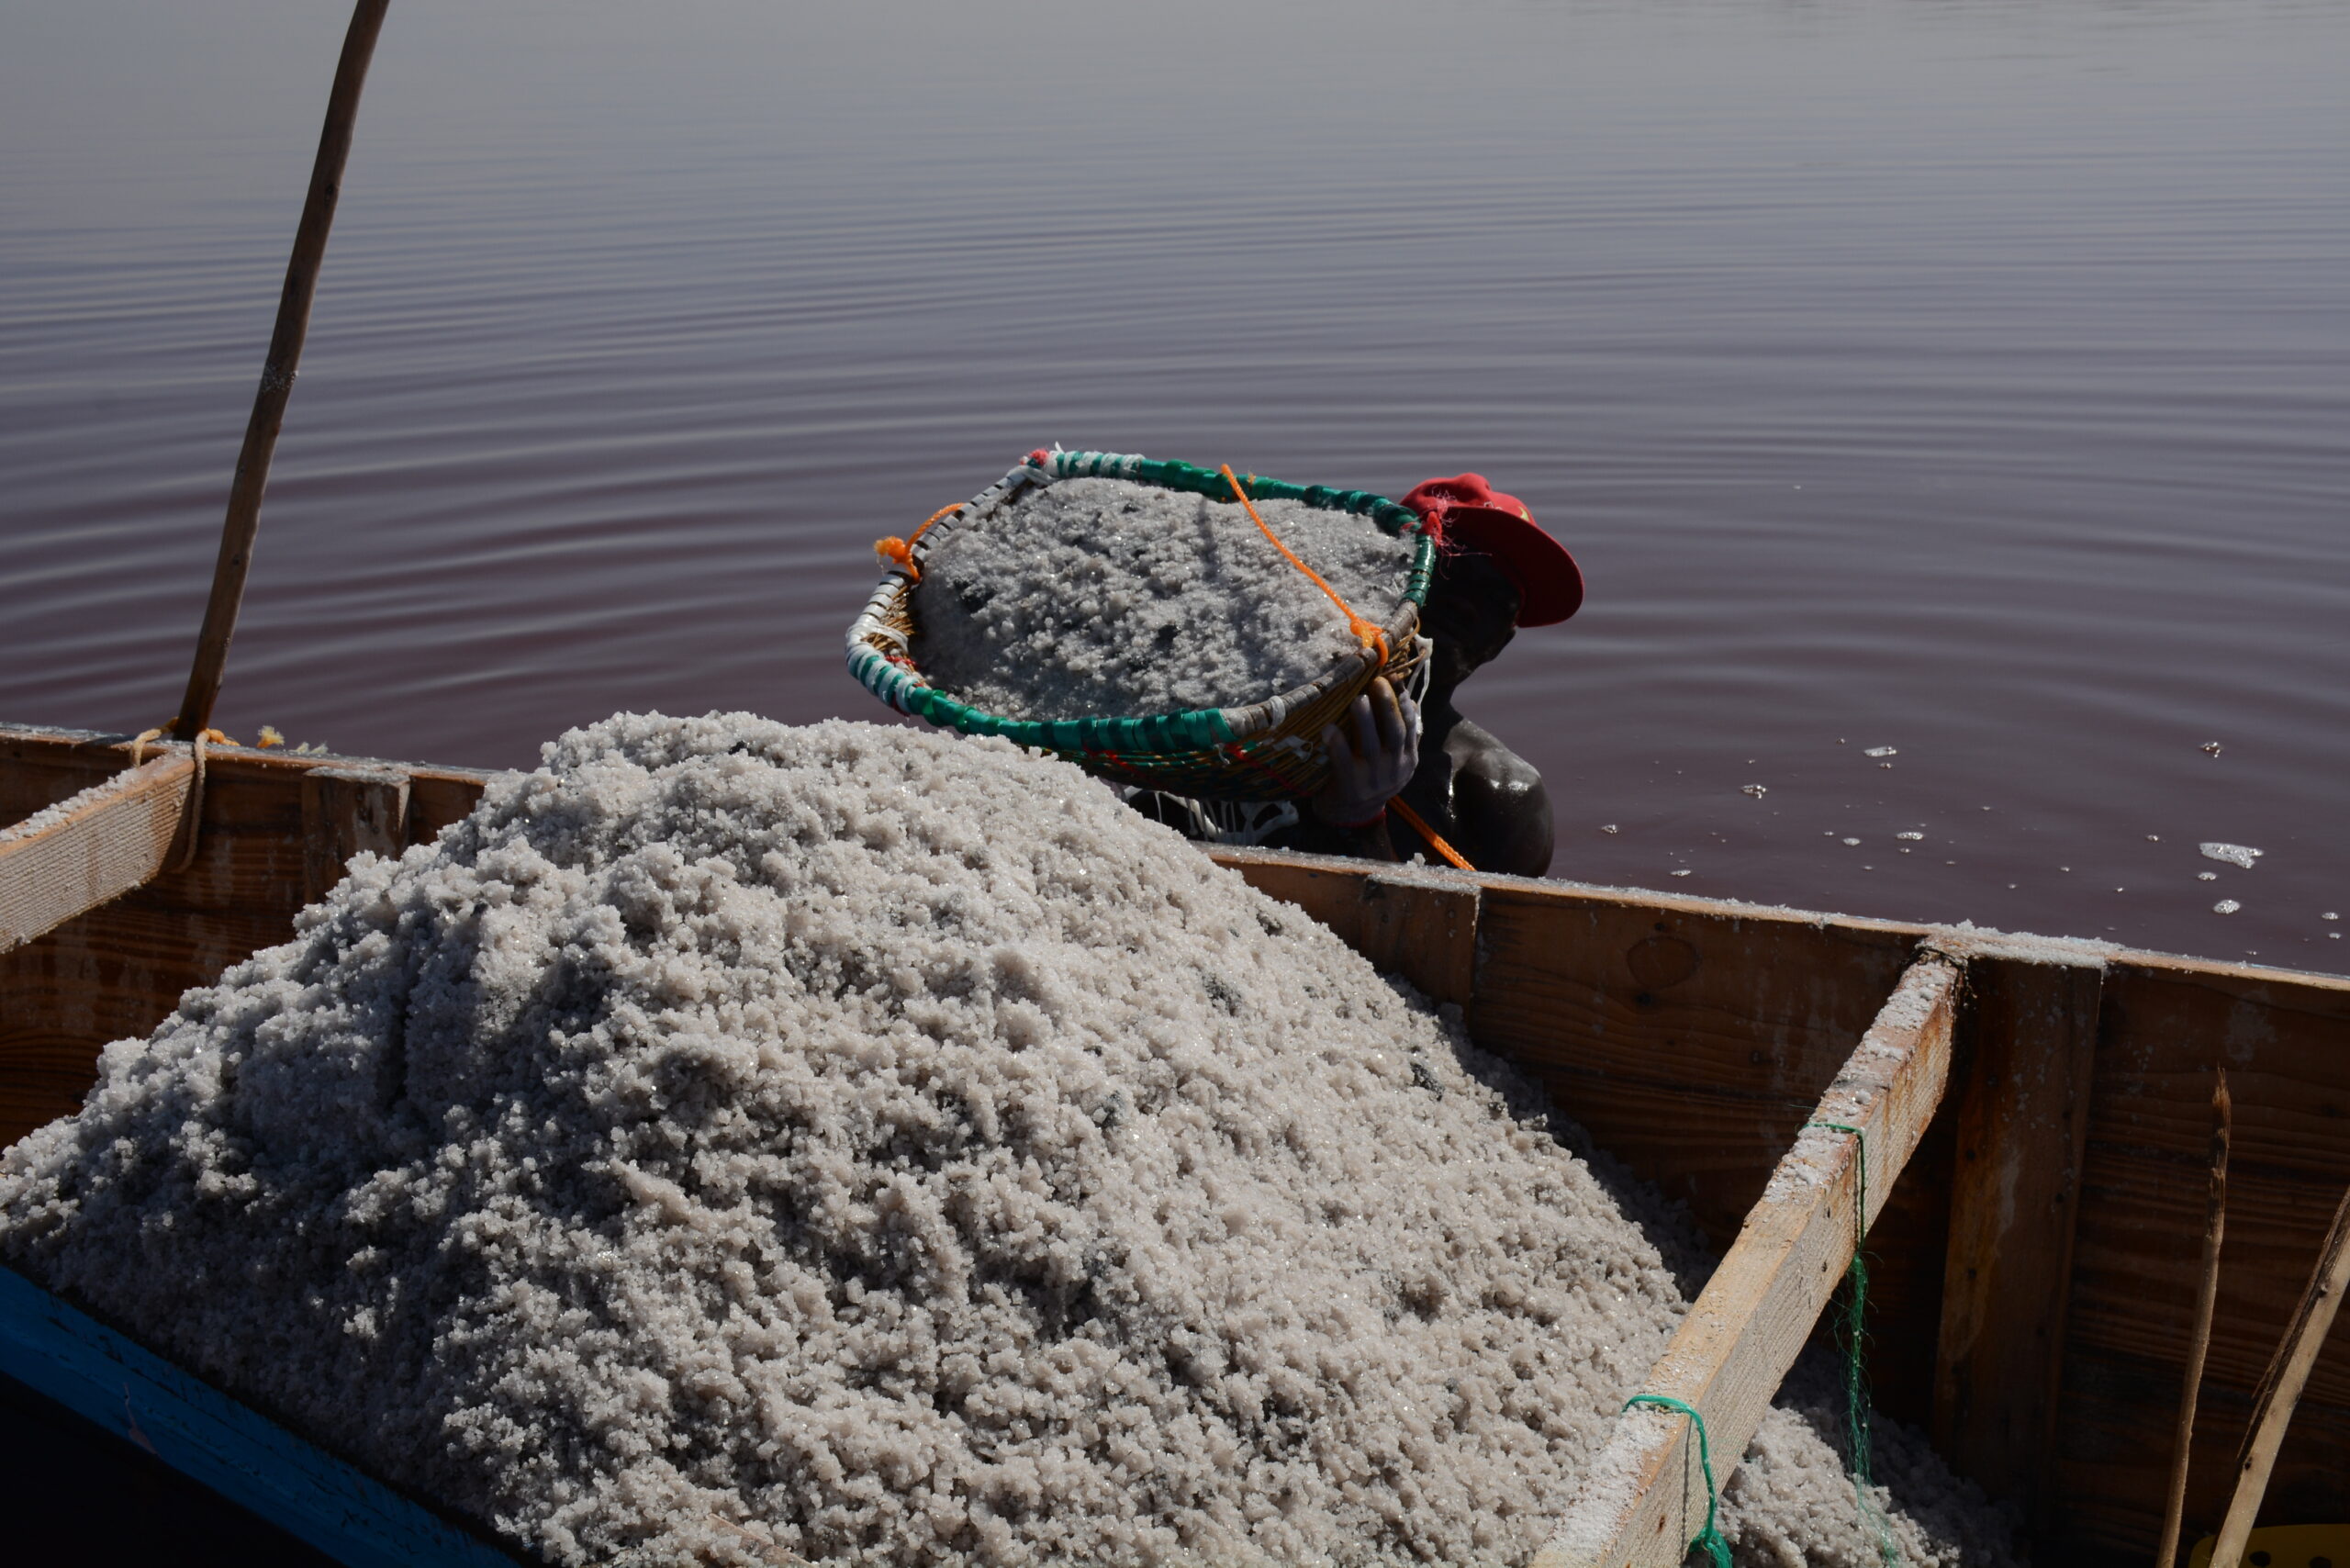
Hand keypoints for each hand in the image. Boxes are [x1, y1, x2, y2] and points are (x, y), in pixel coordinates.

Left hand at [1313, 678, 1421, 827]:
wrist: (1352, 817)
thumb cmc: (1370, 779)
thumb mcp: (1393, 762)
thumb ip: (1401, 737)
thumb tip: (1408, 700)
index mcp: (1407, 760)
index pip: (1410, 726)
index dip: (1403, 702)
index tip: (1395, 680)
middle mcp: (1395, 769)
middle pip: (1394, 732)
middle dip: (1387, 705)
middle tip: (1377, 682)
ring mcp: (1374, 779)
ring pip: (1371, 745)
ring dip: (1365, 720)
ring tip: (1357, 699)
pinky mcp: (1351, 787)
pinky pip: (1344, 762)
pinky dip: (1337, 744)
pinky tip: (1329, 727)